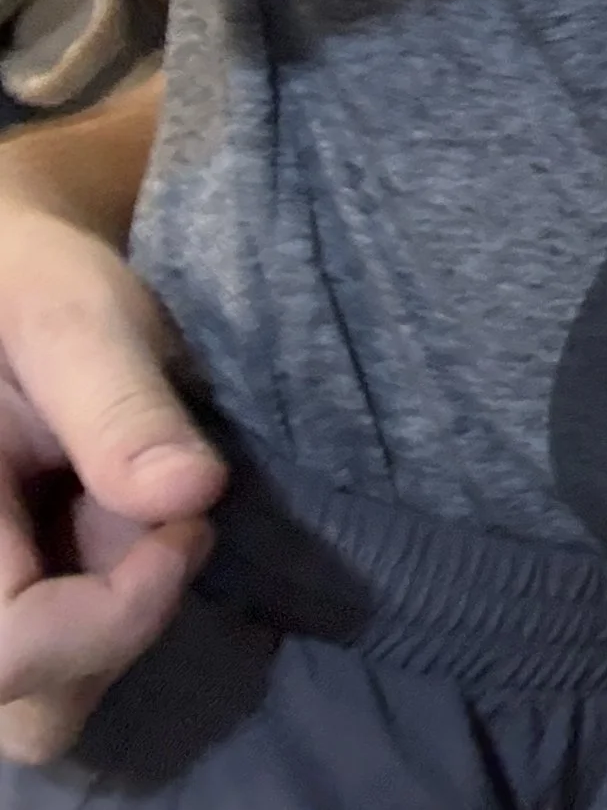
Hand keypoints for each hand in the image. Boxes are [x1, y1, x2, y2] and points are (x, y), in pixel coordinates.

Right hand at [0, 208, 223, 764]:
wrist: (10, 289)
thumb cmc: (29, 290)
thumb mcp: (74, 317)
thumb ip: (120, 405)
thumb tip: (192, 496)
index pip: (6, 648)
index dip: (108, 619)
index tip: (190, 526)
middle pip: (28, 712)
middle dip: (119, 631)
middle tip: (173, 524)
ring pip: (45, 709)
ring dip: (120, 629)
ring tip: (145, 522)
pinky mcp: (15, 610)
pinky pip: (60, 676)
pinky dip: (116, 623)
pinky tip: (135, 538)